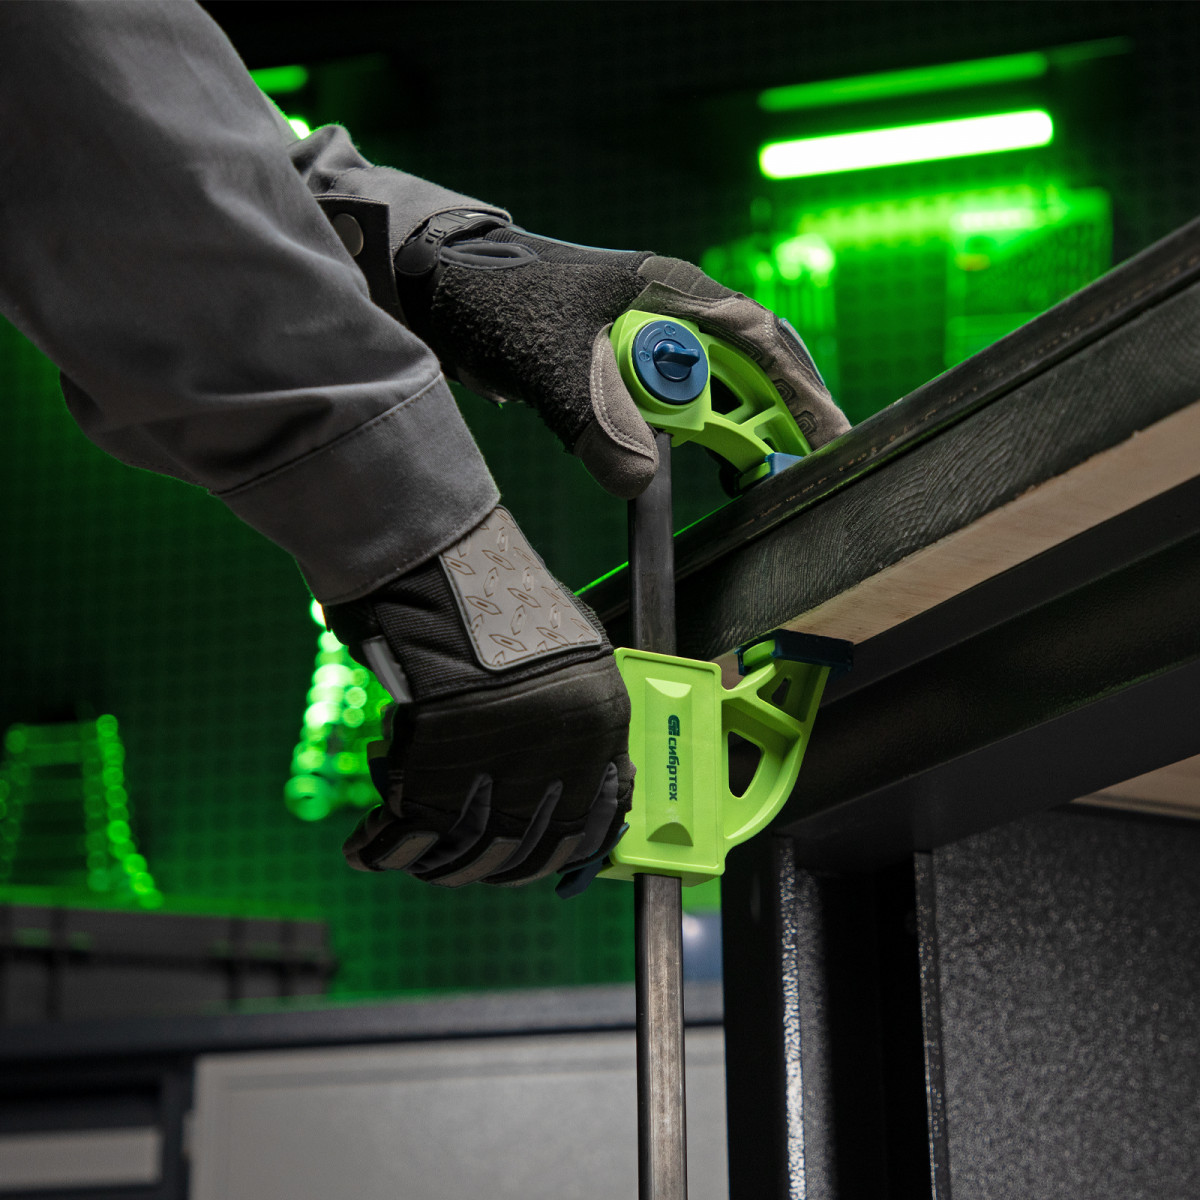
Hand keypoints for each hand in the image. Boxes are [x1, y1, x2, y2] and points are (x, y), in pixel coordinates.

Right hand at [323, 506, 632, 886]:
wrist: (443, 560)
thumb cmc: (501, 593)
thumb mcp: (571, 646)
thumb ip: (576, 711)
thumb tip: (591, 768)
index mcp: (600, 725)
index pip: (595, 820)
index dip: (564, 853)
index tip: (549, 869)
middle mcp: (560, 756)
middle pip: (523, 845)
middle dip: (490, 864)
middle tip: (467, 865)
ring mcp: (500, 769)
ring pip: (467, 847)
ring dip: (436, 863)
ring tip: (414, 859)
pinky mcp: (436, 775)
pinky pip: (408, 831)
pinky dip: (380, 848)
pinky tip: (365, 852)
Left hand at [393, 213, 849, 498]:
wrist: (443, 290)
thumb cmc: (499, 298)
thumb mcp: (549, 354)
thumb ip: (593, 412)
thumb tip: (637, 479)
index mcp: (671, 290)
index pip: (757, 340)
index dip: (797, 391)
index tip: (827, 440)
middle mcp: (672, 314)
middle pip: (746, 370)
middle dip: (775, 421)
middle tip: (801, 473)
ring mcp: (649, 343)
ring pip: (710, 394)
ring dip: (731, 434)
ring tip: (759, 478)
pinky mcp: (624, 370)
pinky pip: (670, 411)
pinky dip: (687, 439)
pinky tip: (702, 464)